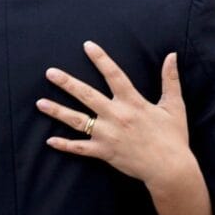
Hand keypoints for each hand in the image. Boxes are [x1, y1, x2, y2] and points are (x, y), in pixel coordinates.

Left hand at [36, 41, 193, 188]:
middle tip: (50, 72)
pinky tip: (50, 140)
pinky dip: (65, 145)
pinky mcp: (104, 152)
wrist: (169, 168)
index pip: (114, 75)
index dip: (100, 59)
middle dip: (67, 83)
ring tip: (40, 103)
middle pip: (86, 95)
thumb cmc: (173, 137)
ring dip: (57, 111)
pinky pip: (80, 148)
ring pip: (77, 121)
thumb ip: (170, 79)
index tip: (87, 46)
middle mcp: (116, 116)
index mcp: (133, 102)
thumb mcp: (174, 106)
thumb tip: (172, 55)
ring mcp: (107, 135)